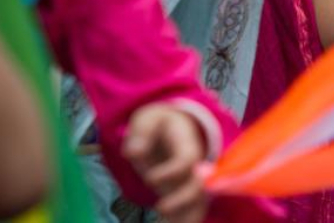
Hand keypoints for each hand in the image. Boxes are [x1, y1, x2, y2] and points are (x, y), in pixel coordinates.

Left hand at [123, 105, 208, 222]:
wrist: (174, 130)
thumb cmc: (159, 125)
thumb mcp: (147, 120)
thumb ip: (141, 133)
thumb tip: (133, 152)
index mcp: (187, 144)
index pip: (188, 159)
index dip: (171, 171)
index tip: (150, 178)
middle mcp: (196, 165)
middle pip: (200, 185)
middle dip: (184, 199)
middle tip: (161, 208)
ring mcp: (192, 182)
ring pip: (200, 203)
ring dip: (189, 218)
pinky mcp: (186, 196)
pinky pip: (191, 213)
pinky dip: (184, 222)